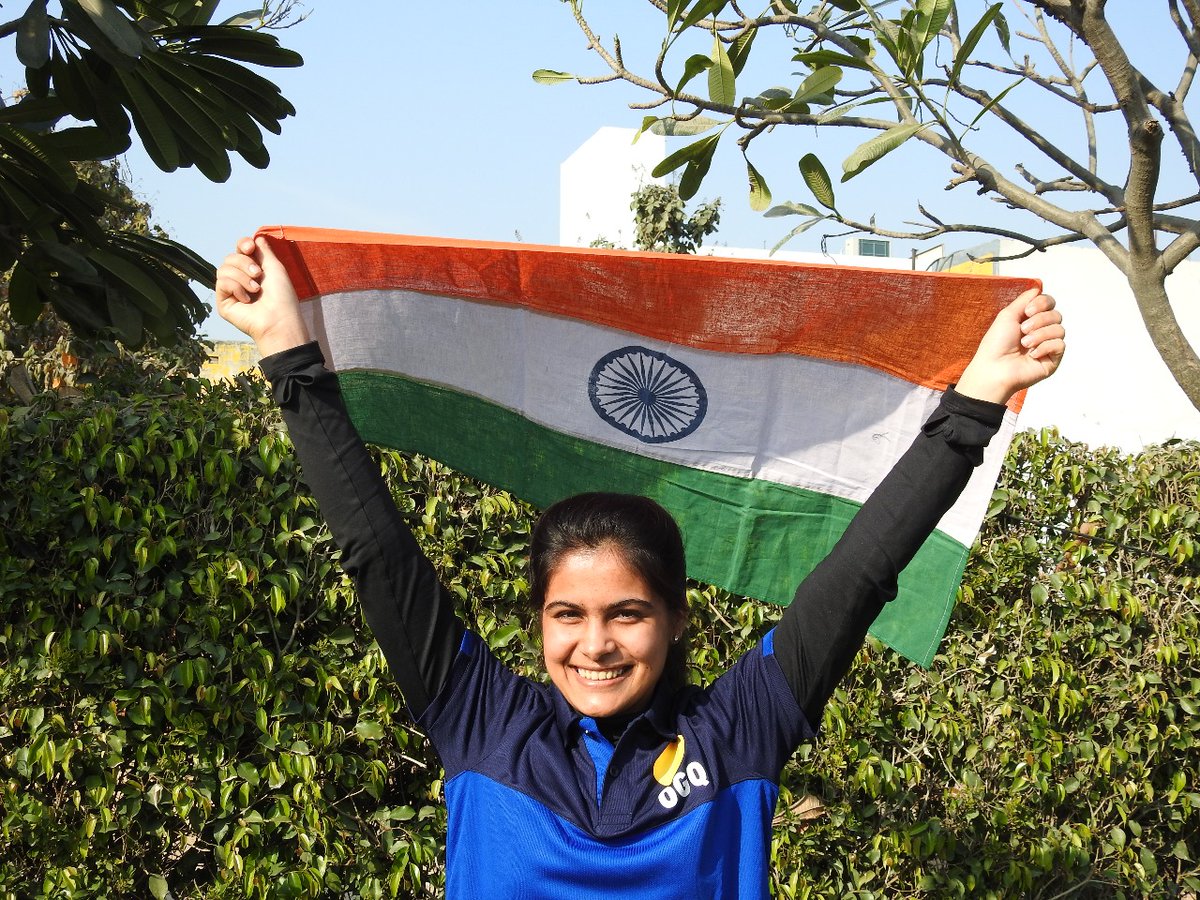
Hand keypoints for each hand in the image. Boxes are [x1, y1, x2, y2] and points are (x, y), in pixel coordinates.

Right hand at [214, 236, 309, 355]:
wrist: (278, 319)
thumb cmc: (282, 296)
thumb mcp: (274, 268)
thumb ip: (264, 251)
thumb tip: (257, 237)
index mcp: (253, 270)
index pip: (240, 249)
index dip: (242, 244)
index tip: (250, 247)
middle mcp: (240, 279)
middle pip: (230, 258)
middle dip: (244, 263)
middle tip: (258, 275)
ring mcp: (231, 291)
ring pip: (223, 269)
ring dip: (242, 277)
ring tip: (256, 290)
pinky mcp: (223, 302)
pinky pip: (221, 283)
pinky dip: (236, 288)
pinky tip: (247, 300)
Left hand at [955, 288, 1065, 403]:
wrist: (994, 368)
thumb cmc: (996, 344)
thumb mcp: (1008, 315)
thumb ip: (1025, 300)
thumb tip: (1038, 288)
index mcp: (1030, 319)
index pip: (1049, 303)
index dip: (1043, 303)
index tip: (1028, 311)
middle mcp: (1041, 331)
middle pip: (1057, 314)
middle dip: (1039, 320)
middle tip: (1023, 330)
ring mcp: (1048, 345)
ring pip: (1060, 329)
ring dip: (1040, 335)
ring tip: (1024, 344)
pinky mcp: (1053, 359)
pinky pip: (1060, 344)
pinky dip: (1045, 347)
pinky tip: (1032, 354)